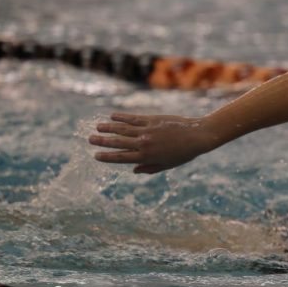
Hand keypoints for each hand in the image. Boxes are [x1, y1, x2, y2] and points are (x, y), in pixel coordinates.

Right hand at [89, 113, 217, 173]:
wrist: (197, 136)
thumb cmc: (183, 154)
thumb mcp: (167, 165)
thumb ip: (149, 168)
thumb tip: (133, 170)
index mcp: (147, 157)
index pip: (122, 158)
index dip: (108, 156)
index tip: (96, 156)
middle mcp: (144, 144)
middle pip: (118, 142)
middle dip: (103, 141)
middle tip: (90, 139)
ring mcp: (147, 131)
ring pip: (123, 129)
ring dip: (109, 128)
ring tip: (97, 127)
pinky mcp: (152, 120)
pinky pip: (133, 118)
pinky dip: (122, 117)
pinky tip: (112, 116)